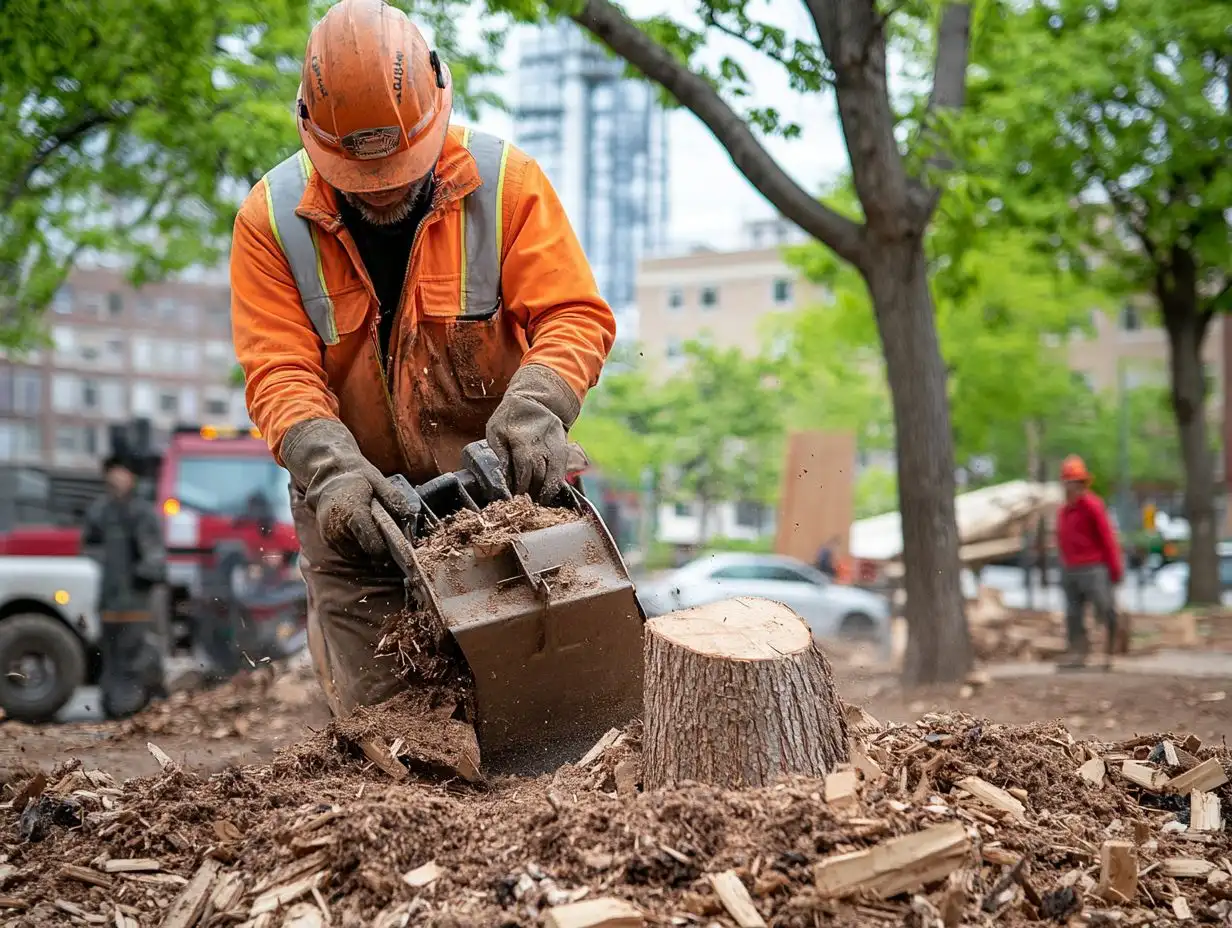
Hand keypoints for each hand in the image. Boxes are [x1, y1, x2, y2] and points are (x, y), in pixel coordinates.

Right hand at [282, 419, 414, 559]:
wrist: (327, 477)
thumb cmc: (356, 478)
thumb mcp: (378, 480)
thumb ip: (393, 498)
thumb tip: (411, 515)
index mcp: (354, 513)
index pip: (373, 544)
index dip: (388, 550)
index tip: (398, 547)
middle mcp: (338, 529)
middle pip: (366, 553)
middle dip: (380, 549)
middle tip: (388, 538)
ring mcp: (330, 536)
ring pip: (357, 555)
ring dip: (368, 550)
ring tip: (374, 533)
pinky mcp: (327, 540)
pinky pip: (347, 552)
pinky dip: (357, 548)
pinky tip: (363, 534)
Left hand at [486, 365, 579, 502]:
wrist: (536, 400)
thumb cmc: (510, 416)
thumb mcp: (496, 429)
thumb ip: (500, 452)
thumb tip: (503, 475)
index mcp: (523, 440)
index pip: (524, 468)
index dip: (520, 485)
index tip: (514, 497)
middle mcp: (542, 444)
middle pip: (539, 475)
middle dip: (531, 492)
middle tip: (523, 504)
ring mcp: (555, 447)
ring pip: (553, 475)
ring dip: (544, 492)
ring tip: (536, 502)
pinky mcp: (562, 450)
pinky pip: (561, 471)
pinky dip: (555, 485)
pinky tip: (547, 493)